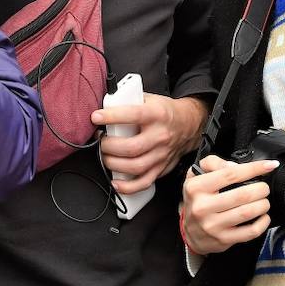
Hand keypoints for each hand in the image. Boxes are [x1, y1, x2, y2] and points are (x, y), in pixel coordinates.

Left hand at [93, 93, 207, 194]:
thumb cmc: (164, 112)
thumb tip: (105, 104)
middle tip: (101, 142)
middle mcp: (160, 136)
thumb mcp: (149, 99)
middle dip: (109, 146)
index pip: (133, 115)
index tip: (96, 117)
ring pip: (135, 167)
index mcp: (156, 114)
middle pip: (131, 147)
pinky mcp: (161, 168)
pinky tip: (116, 182)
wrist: (189, 125)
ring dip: (114, 164)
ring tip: (105, 157)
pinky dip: (128, 186)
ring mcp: (161, 154)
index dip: (112, 117)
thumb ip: (130, 101)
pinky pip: (144, 182)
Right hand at [180, 155, 278, 254]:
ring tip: (264, 201)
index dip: (254, 168)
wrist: (190, 232)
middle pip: (242, 194)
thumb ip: (213, 164)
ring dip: (263, 204)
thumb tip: (235, 166)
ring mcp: (213, 225)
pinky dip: (262, 223)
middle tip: (264, 187)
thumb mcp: (196, 175)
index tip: (269, 165)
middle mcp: (203, 206)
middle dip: (261, 189)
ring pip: (247, 212)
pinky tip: (263, 216)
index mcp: (197, 187)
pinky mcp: (223, 239)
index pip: (230, 174)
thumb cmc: (197, 200)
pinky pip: (250, 232)